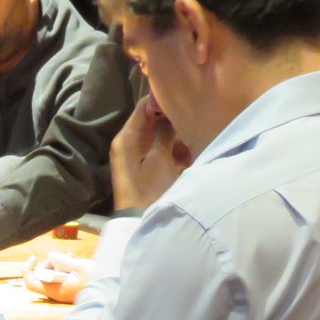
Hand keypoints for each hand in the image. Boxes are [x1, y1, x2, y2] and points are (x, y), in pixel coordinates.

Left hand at [22, 253, 93, 302]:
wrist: (112, 293)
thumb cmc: (96, 281)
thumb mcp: (80, 267)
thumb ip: (63, 261)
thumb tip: (50, 256)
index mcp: (55, 289)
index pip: (31, 283)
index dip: (28, 270)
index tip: (34, 257)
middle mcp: (57, 291)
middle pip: (42, 277)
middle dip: (48, 263)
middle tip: (59, 255)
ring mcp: (64, 290)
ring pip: (53, 275)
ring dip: (59, 263)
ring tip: (71, 255)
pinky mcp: (71, 288)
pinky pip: (63, 277)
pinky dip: (66, 267)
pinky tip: (76, 260)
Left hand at [109, 94, 190, 211]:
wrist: (140, 221)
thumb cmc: (150, 188)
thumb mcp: (160, 158)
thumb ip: (164, 131)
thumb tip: (169, 111)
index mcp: (127, 137)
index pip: (144, 106)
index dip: (163, 100)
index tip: (185, 99)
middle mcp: (129, 142)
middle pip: (153, 120)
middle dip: (173, 122)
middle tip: (192, 123)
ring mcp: (137, 154)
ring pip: (161, 135)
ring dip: (177, 138)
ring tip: (190, 145)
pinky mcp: (146, 165)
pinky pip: (162, 150)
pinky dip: (175, 151)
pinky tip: (187, 158)